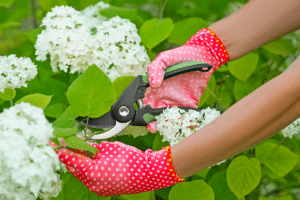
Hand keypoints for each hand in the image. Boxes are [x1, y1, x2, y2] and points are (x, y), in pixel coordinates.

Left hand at [53, 140, 183, 195]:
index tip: (53, 143)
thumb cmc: (132, 160)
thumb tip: (84, 145)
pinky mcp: (104, 190)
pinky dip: (88, 169)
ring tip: (80, 150)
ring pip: (82, 174)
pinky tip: (92, 160)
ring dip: (79, 162)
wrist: (149, 174)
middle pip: (74, 168)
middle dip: (70, 155)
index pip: (71, 159)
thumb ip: (94, 147)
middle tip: (66, 143)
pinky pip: (90, 179)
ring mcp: (98, 188)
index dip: (61, 149)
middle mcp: (92, 183)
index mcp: (92, 172)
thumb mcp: (111, 148)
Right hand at [143, 28, 228, 132]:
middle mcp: (164, 97)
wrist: (203, 56)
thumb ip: (155, 69)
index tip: (144, 117)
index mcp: (154, 88)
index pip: (146, 103)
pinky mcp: (189, 104)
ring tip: (166, 127)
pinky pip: (185, 115)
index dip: (143, 111)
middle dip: (153, 123)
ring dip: (167, 124)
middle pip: (155, 114)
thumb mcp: (164, 58)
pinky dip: (184, 122)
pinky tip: (182, 124)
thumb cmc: (180, 55)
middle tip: (154, 128)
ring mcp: (176, 101)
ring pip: (169, 117)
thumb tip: (153, 84)